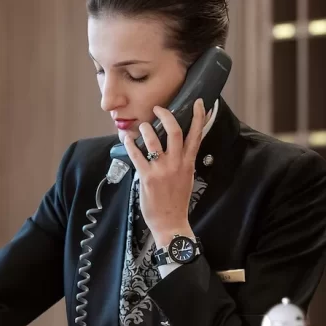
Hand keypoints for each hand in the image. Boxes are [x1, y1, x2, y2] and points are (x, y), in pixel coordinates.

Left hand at [122, 98, 209, 248]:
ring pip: (153, 139)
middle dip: (165, 115)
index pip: (196, 135)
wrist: (171, 223)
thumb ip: (184, 161)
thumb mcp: (187, 178)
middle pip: (175, 131)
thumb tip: (178, 146)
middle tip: (158, 108)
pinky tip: (127, 138)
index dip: (198, 117)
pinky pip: (136, 154)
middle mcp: (176, 163)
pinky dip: (130, 144)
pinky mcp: (146, 177)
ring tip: (142, 127)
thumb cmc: (177, 201)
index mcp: (188, 163)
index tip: (198, 102)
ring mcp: (161, 170)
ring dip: (145, 129)